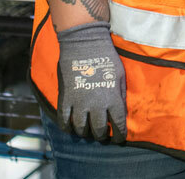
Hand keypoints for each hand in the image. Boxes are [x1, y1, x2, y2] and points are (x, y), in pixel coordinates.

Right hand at [56, 21, 126, 141]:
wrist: (85, 44)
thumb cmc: (106, 58)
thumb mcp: (119, 76)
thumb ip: (120, 95)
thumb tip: (119, 112)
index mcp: (113, 99)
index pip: (118, 125)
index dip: (118, 136)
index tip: (118, 139)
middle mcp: (97, 105)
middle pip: (98, 130)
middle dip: (101, 136)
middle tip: (102, 135)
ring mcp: (79, 103)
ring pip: (81, 129)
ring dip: (85, 133)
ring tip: (87, 131)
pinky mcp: (66, 100)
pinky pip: (64, 121)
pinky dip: (68, 128)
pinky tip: (71, 127)